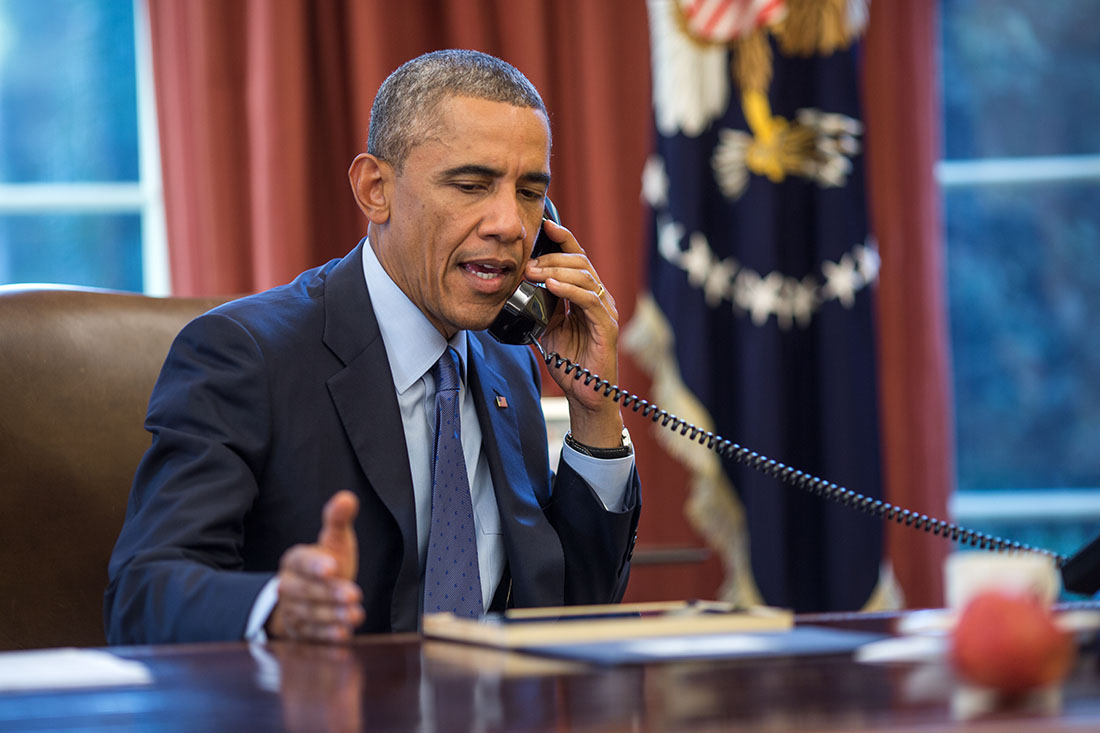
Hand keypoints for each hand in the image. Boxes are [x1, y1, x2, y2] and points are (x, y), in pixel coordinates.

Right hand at [266, 490, 364, 642]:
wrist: (312, 596)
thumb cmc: (327, 564)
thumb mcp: (334, 542)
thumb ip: (338, 521)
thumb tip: (346, 497)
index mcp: (294, 561)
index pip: (301, 561)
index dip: (315, 564)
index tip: (332, 566)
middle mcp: (288, 586)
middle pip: (304, 591)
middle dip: (329, 593)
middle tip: (354, 594)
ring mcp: (291, 611)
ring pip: (308, 614)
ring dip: (332, 616)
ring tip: (355, 615)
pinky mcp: (299, 632)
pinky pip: (310, 635)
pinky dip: (326, 636)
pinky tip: (343, 635)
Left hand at [525, 219, 623, 447]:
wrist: (585, 393)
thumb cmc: (570, 361)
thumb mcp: (548, 327)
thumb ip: (540, 305)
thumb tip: (517, 286)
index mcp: (586, 295)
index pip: (576, 259)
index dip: (563, 239)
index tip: (545, 225)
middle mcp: (599, 298)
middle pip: (580, 263)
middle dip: (552, 257)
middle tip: (528, 261)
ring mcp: (605, 312)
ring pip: (585, 277)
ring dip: (556, 271)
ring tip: (534, 272)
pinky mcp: (607, 327)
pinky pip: (589, 301)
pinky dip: (569, 290)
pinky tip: (552, 286)